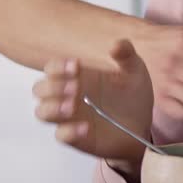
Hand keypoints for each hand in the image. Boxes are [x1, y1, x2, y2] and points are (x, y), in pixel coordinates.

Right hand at [32, 39, 153, 164]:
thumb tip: (116, 45)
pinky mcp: (76, 137)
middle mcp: (67, 96)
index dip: (57, 66)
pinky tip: (86, 127)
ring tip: (72, 106)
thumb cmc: (132, 94)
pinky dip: (69, 131)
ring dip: (52, 108)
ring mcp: (69, 118)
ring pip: (42, 113)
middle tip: (75, 87)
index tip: (76, 66)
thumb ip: (126, 54)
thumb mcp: (134, 70)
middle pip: (39, 89)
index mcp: (77, 76)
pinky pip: (61, 135)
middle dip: (52, 87)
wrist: (142, 124)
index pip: (52, 68)